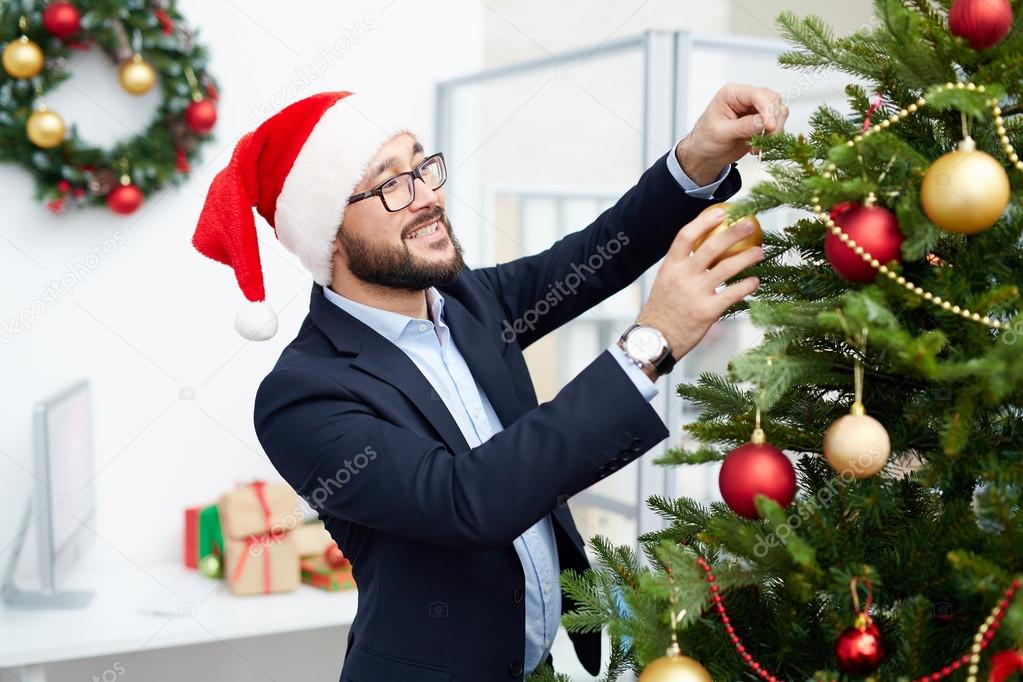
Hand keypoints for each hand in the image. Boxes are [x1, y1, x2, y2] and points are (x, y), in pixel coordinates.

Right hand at [636, 206, 763, 360]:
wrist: (655, 340)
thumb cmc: (662, 311)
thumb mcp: (665, 282)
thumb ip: (682, 267)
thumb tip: (704, 251)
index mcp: (670, 266)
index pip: (686, 235)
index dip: (705, 221)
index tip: (721, 212)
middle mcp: (683, 276)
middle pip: (712, 246)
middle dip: (734, 232)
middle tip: (750, 225)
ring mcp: (696, 293)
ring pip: (728, 267)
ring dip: (748, 257)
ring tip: (760, 252)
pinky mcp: (708, 311)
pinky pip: (734, 293)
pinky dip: (748, 285)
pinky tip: (755, 281)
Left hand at [676, 84, 789, 184]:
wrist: (705, 155)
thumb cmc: (705, 140)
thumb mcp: (720, 133)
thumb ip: (742, 127)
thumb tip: (763, 121)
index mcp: (732, 94)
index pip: (757, 94)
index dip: (767, 109)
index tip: (770, 126)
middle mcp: (745, 98)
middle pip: (773, 100)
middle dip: (774, 120)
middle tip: (768, 138)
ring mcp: (755, 109)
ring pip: (779, 112)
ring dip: (775, 131)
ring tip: (759, 145)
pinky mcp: (761, 122)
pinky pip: (777, 125)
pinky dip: (773, 137)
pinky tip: (758, 148)